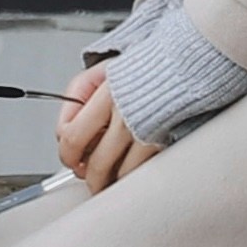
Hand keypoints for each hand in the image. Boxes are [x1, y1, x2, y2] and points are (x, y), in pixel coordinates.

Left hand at [54, 64, 155, 194]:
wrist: (183, 66)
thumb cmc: (142, 68)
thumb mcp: (101, 71)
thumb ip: (77, 98)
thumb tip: (62, 133)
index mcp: (106, 94)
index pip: (72, 136)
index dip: (66, 153)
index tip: (69, 156)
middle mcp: (126, 114)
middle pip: (95, 163)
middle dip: (86, 175)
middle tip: (86, 174)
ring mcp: (147, 131)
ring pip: (118, 173)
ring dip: (108, 181)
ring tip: (105, 177)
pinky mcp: (164, 142)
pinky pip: (140, 171)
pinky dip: (130, 176)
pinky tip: (126, 169)